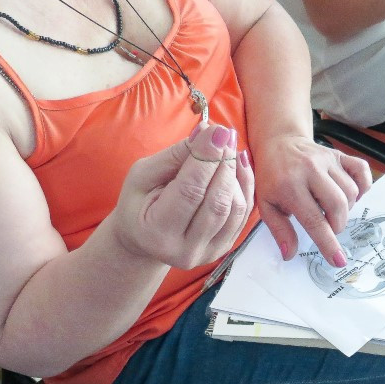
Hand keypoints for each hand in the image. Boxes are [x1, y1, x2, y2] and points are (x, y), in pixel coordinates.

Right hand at [111, 123, 254, 269]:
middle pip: (216, 201)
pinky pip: (243, 214)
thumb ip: (174, 156)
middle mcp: (186, 250)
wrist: (144, 241)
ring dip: (236, 173)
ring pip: (235, 208)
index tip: (218, 130)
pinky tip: (238, 163)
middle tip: (225, 134)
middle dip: (224, 163)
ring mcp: (209, 253)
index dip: (207, 159)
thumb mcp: (142, 176)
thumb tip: (207, 132)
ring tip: (229, 148)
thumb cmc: (139, 204)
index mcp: (158, 233)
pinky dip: (245, 185)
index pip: (190, 191)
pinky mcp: (225, 247)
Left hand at [252, 134, 371, 266]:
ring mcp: (327, 160)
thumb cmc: (271, 178)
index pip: (314, 220)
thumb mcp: (267, 206)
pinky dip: (362, 186)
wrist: (277, 143)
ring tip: (331, 210)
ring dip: (346, 209)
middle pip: (338, 206)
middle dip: (338, 225)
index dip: (328, 243)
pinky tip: (350, 195)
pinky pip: (361, 170)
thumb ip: (280, 230)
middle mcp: (310, 171)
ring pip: (351, 192)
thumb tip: (290, 254)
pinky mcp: (338, 155)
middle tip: (328, 228)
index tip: (338, 261)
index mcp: (289, 186)